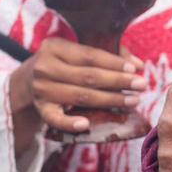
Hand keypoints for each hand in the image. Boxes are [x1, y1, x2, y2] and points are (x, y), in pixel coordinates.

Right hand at [8, 38, 146, 136]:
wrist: (29, 81)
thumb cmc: (66, 64)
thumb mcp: (80, 53)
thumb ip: (109, 55)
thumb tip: (138, 65)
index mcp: (54, 47)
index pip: (90, 56)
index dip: (115, 63)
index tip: (136, 70)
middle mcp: (44, 67)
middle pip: (88, 76)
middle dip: (118, 81)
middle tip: (142, 85)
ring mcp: (41, 89)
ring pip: (80, 96)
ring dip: (109, 100)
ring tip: (132, 101)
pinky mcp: (40, 109)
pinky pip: (55, 119)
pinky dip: (70, 123)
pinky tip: (87, 124)